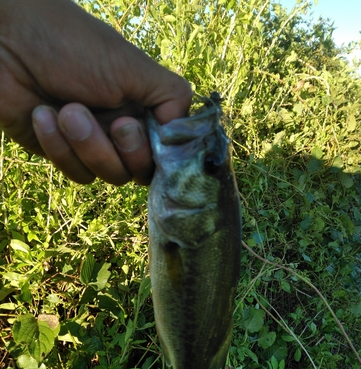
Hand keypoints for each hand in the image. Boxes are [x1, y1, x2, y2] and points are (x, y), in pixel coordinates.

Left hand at [0, 0, 191, 184]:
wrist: (6, 43)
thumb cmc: (70, 46)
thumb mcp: (132, 66)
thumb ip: (171, 98)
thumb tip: (185, 133)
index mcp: (143, 107)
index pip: (165, 152)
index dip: (154, 153)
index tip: (132, 129)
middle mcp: (122, 130)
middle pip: (138, 171)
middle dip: (120, 149)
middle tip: (110, 121)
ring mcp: (94, 144)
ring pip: (108, 176)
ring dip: (87, 145)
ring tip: (65, 110)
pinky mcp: (64, 154)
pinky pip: (75, 172)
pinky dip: (59, 147)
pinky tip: (41, 115)